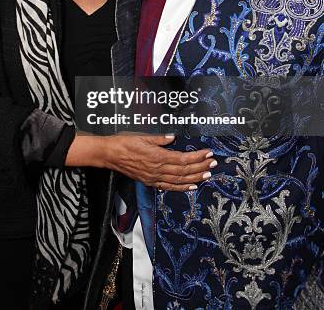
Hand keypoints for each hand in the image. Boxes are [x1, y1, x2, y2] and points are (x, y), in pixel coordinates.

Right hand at [102, 135, 216, 190]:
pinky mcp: (150, 182)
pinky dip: (182, 188)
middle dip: (201, 167)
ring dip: (195, 177)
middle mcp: (157, 169)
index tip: (208, 153)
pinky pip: (169, 187)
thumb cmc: (124, 143)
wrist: (110, 155)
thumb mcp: (142, 136)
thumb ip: (159, 138)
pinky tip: (192, 186)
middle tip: (213, 163)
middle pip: (184, 171)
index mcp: (157, 156)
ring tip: (208, 174)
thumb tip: (172, 137)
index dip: (197, 157)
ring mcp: (154, 177)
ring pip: (179, 180)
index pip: (183, 159)